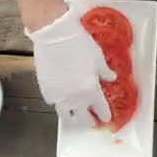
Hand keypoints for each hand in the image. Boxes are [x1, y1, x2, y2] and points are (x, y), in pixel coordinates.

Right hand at [27, 3, 115, 125]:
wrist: (55, 36)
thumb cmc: (80, 45)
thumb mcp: (99, 59)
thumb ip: (105, 72)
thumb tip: (111, 78)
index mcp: (92, 92)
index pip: (101, 110)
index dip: (105, 115)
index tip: (106, 117)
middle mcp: (76, 99)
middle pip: (83, 118)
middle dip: (89, 121)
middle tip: (92, 121)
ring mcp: (59, 96)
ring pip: (66, 115)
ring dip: (72, 117)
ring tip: (75, 116)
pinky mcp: (45, 90)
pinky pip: (52, 103)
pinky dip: (58, 103)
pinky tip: (61, 99)